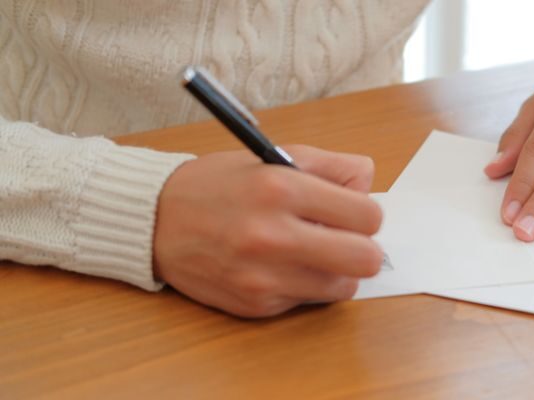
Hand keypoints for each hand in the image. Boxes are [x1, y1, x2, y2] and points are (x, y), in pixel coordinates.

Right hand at [153, 146, 382, 317]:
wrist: (155, 221)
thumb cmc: (220, 186)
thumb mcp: (275, 157)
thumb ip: (332, 166)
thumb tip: (369, 184)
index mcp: (282, 189)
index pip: (368, 215)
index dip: (367, 214)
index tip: (355, 213)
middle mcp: (272, 235)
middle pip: (366, 259)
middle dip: (364, 248)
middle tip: (347, 239)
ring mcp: (263, 276)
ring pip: (344, 287)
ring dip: (337, 270)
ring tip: (313, 252)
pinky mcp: (256, 305)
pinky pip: (309, 301)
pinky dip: (304, 285)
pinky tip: (280, 266)